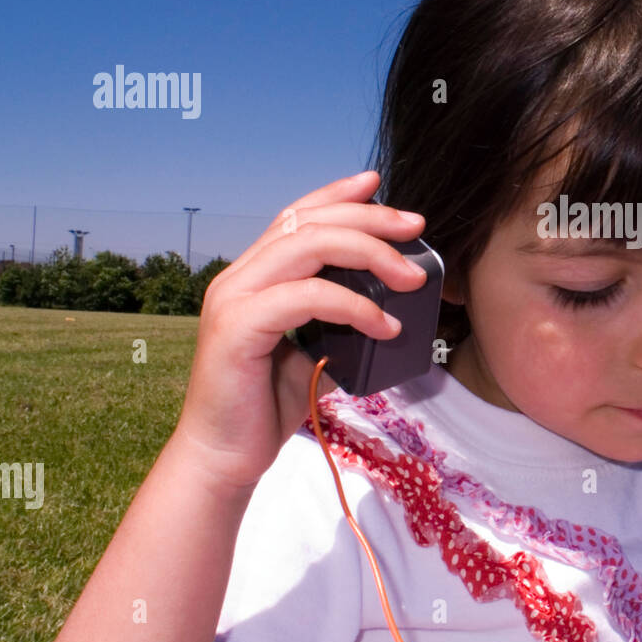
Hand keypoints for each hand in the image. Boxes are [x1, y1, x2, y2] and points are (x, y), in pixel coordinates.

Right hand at [171, 170, 429, 491]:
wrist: (225, 457)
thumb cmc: (267, 406)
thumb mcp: (315, 352)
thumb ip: (340, 323)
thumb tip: (393, 310)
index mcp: (254, 276)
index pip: (296, 216)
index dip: (336, 194)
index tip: (378, 184)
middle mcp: (239, 277)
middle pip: (309, 222)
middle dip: (368, 218)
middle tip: (415, 227)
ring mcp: (234, 298)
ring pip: (308, 246)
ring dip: (370, 254)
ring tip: (412, 278)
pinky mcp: (237, 326)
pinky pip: (307, 297)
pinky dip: (354, 305)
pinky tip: (385, 325)